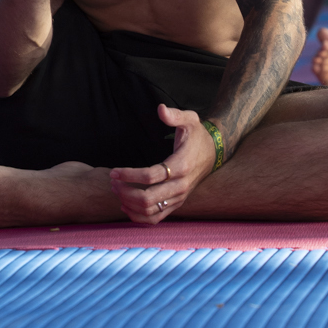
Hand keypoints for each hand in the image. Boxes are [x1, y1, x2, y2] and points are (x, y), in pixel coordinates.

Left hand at [109, 104, 219, 223]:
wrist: (214, 153)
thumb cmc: (198, 135)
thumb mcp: (191, 119)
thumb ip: (175, 115)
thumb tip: (160, 109)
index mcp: (181, 166)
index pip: (150, 176)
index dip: (129, 175)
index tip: (114, 171)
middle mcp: (180, 186)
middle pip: (147, 199)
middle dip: (125, 192)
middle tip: (113, 182)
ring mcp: (179, 197)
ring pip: (150, 211)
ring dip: (129, 204)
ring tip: (117, 191)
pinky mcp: (177, 204)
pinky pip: (156, 218)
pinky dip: (139, 217)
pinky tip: (126, 206)